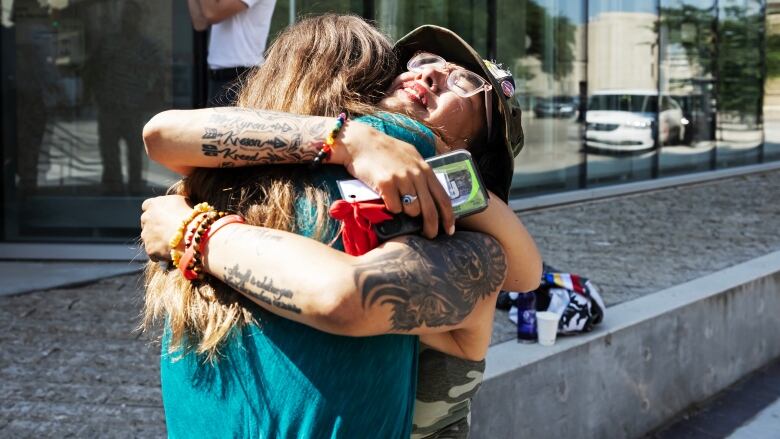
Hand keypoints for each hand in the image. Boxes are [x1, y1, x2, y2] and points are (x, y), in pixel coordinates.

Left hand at [140, 195, 193, 260]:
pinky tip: (172, 252)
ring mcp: (146, 234)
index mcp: (152, 204)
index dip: (156, 211)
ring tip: (173, 243)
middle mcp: (145, 218)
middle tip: (169, 229)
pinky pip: (154, 252)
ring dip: (158, 239)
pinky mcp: (149, 249)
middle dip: (155, 225)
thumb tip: (174, 206)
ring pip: (149, 237)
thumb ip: (172, 203)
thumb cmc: (190, 216)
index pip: (147, 206)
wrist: (190, 235)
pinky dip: (160, 253)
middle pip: (146, 222)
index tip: (164, 215)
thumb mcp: (183, 201)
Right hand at [336, 121, 454, 238]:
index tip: (449, 230)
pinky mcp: (386, 184)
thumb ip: (422, 173)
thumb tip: (432, 192)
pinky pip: (394, 208)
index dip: (449, 217)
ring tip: (398, 203)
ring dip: (407, 213)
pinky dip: (391, 208)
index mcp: (425, 169)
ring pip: (412, 210)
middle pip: (430, 210)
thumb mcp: (411, 157)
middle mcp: (416, 174)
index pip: (443, 197)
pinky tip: (386, 199)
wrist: (361, 142)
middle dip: (431, 228)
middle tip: (429, 235)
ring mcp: (402, 179)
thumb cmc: (385, 150)